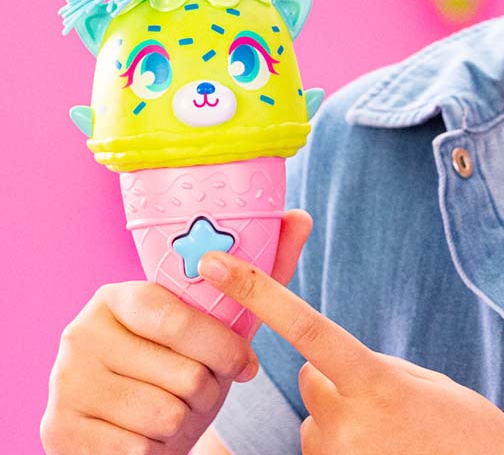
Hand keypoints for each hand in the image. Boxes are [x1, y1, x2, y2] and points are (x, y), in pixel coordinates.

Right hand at [40, 210, 311, 454]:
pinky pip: (135, 448)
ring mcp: (64, 382)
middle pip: (179, 370)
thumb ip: (261, 272)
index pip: (176, 316)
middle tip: (204, 390)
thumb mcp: (220, 324)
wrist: (134, 432)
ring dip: (184, 421)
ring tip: (175, 411)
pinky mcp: (57, 431)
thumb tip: (300, 217)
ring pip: (163, 413)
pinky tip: (147, 436)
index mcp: (118, 296)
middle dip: (208, 389)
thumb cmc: (183, 367)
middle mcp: (80, 332)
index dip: (221, 346)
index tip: (246, 363)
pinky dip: (155, 449)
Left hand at [198, 250, 503, 454]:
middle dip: (335, 376)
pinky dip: (347, 447)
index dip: (257, 293)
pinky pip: (324, 450)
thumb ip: (376, 369)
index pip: (305, 327)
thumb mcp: (427, 385)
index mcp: (376, 381)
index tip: (215, 265)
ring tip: (394, 436)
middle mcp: (348, 421)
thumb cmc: (471, 435)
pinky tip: (386, 452)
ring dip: (343, 418)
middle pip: (312, 375)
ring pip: (318, 417)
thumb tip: (337, 367)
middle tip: (386, 399)